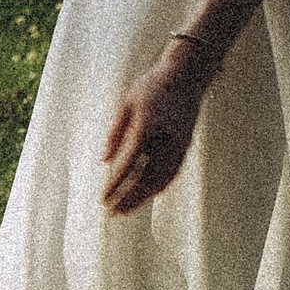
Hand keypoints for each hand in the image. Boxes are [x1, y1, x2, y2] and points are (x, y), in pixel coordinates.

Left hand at [101, 45, 209, 215]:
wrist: (187, 75)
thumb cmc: (152, 86)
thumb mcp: (126, 103)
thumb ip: (115, 133)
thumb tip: (104, 161)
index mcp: (148, 126)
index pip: (129, 163)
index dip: (115, 183)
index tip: (103, 198)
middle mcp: (166, 139)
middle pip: (146, 178)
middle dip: (129, 198)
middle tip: (112, 213)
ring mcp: (179, 144)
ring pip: (161, 179)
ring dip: (143, 197)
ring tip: (126, 210)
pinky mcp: (185, 146)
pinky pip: (172, 173)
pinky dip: (159, 187)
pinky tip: (148, 195)